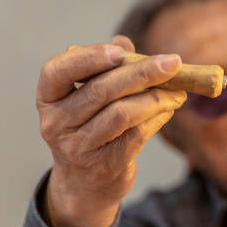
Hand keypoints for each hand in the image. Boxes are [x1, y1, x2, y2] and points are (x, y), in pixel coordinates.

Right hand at [36, 36, 185, 226]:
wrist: (85, 184)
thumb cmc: (90, 129)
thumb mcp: (88, 100)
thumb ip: (105, 69)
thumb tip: (124, 42)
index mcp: (48, 99)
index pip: (57, 71)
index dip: (89, 57)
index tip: (122, 51)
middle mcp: (56, 124)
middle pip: (101, 90)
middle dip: (142, 73)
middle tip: (173, 64)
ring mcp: (78, 147)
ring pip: (123, 113)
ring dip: (156, 98)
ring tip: (178, 91)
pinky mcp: (104, 165)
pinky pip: (137, 134)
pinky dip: (158, 117)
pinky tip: (170, 108)